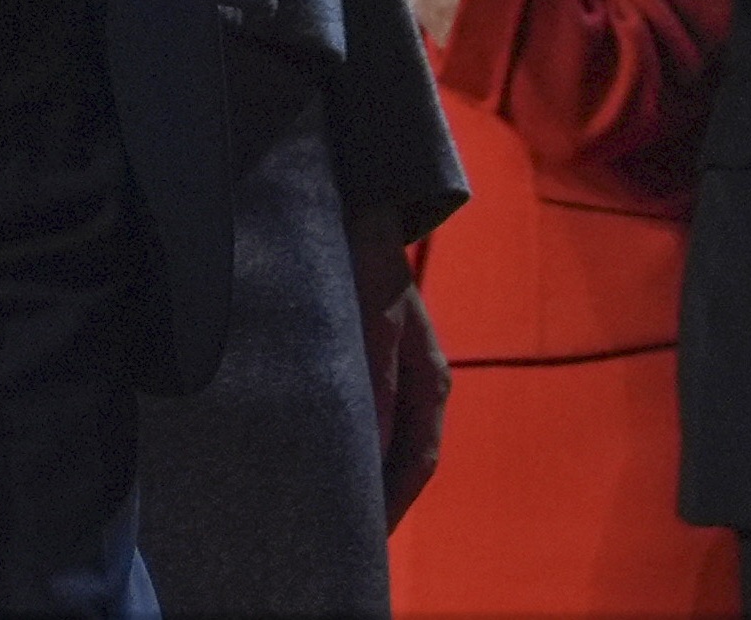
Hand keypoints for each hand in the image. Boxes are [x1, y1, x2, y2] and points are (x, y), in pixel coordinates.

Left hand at [351, 225, 452, 524]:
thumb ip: (377, 385)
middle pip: (402, 461)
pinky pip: (364, 420)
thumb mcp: (375, 323)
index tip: (366, 537)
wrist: (359, 211)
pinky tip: (318, 457)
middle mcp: (418, 388)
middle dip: (377, 500)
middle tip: (342, 538)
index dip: (393, 504)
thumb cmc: (368, 262)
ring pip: (382, 443)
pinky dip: (348, 445)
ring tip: (327, 508)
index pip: (419, 463)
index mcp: (432, 383)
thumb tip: (373, 449)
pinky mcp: (367, 366)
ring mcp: (394, 378)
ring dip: (361, 474)